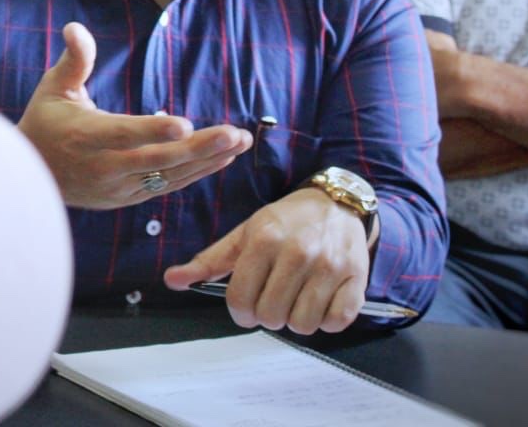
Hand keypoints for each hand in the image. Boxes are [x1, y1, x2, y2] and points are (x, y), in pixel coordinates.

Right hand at [16, 22, 252, 209]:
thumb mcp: (53, 88)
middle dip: (199, 148)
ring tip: (241, 141)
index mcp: (85, 137)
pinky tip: (224, 157)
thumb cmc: (46, 123)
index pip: (123, 134)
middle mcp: (105, 167)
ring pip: (169, 176)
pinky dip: (197, 172)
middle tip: (234, 134)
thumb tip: (75, 27)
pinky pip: (168, 185)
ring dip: (208, 160)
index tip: (184, 123)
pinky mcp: (129, 197)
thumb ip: (74, 60)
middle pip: (157, 161)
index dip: (153, 130)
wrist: (33, 179)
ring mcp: (119, 187)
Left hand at [163, 188, 369, 334]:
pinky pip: (335, 322)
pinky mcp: (355, 278)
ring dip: (296, 319)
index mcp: (264, 239)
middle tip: (274, 298)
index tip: (247, 305)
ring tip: (297, 297)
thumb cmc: (286, 221)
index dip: (240, 311)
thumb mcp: (244, 233)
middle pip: (270, 316)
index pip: (240, 300)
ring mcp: (329, 265)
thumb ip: (209, 261)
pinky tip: (320, 299)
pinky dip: (326, 319)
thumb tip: (171, 280)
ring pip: (303, 324)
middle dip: (267, 315)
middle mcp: (298, 251)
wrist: (336, 203)